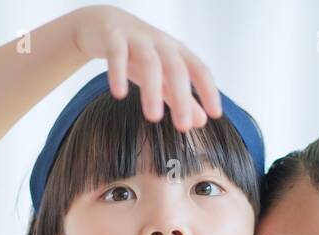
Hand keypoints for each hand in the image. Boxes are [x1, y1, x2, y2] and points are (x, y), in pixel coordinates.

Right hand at [71, 4, 221, 130]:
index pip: (199, 70)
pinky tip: (119, 94)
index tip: (215, 115)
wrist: (102, 24)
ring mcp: (137, 39)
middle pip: (176, 68)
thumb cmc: (136, 52)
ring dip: (153, 90)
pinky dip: (118, 73)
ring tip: (153, 117)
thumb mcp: (160, 75)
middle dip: (182, 98)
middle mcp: (160, 43)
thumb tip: (201, 121)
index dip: (209, 90)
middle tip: (183, 127)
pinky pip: (117, 54)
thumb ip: (179, 97)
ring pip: (149, 63)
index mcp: (176, 52)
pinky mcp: (113, 37)